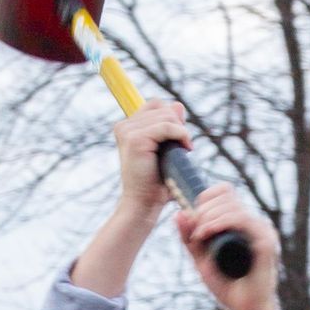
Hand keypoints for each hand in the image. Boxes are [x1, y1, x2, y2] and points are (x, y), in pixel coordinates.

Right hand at [114, 97, 186, 220]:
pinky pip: (167, 126)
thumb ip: (171, 126)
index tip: (179, 139)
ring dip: (181, 132)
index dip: (171, 117)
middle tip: (183, 148)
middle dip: (178, 125)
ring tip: (183, 151)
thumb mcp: (166, 149)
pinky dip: (181, 135)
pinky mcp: (136, 139)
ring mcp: (128, 131)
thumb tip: (178, 104)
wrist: (144, 205)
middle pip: (161, 107)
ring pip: (166, 115)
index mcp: (127, 127)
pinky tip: (186, 149)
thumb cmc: (157, 183)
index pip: (155, 105)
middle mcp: (124, 126)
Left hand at [176, 183, 278, 309]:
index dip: (205, 199)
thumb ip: (190, 239)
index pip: (224, 192)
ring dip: (208, 216)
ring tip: (199, 236)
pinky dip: (220, 222)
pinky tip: (208, 232)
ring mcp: (262, 231)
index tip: (194, 221)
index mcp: (243, 223)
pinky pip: (242, 219)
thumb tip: (179, 213)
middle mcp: (255, 223)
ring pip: (232, 205)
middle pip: (226, 194)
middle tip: (194, 232)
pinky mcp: (266, 242)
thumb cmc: (229, 288)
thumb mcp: (202, 259)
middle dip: (203, 209)